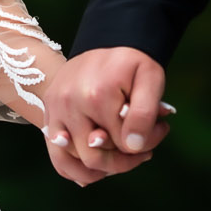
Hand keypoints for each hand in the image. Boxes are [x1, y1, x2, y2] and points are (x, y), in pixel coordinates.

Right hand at [38, 47, 172, 185]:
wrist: (108, 39)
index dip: (147, 143)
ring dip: (97, 171)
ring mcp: (55, 109)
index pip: (123, 143)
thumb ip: (145, 114)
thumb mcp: (151, 79)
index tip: (161, 128)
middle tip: (142, 149)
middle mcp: (70, 104)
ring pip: (71, 161)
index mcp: (97, 96)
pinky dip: (73, 168)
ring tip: (116, 163)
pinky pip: (56, 154)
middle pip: (95, 157)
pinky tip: (93, 170)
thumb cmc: (132, 62)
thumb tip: (132, 147)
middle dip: (123, 161)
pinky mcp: (49, 112)